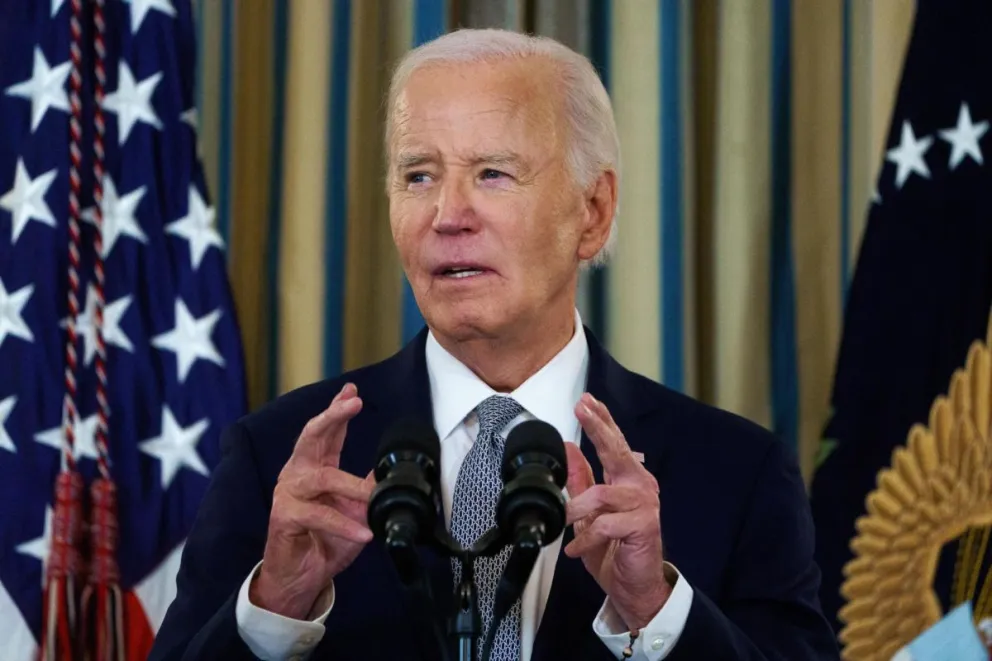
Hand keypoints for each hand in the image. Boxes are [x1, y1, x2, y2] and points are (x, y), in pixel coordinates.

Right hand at [250, 383, 374, 618]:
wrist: (302, 579)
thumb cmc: (326, 541)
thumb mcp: (355, 511)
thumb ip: (366, 487)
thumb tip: (387, 469)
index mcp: (315, 467)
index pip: (327, 432)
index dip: (338, 410)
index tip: (352, 390)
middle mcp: (299, 474)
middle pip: (312, 436)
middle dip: (333, 416)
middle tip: (352, 402)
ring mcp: (289, 493)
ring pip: (323, 478)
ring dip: (352, 486)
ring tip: (372, 494)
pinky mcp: (285, 517)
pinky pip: (319, 515)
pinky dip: (344, 525)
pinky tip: (363, 533)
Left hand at [564, 393, 671, 630]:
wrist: (634, 587)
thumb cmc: (614, 550)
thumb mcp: (589, 513)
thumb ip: (582, 480)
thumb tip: (568, 448)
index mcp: (626, 480)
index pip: (613, 443)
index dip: (601, 420)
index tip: (586, 401)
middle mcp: (639, 486)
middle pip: (617, 450)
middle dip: (598, 427)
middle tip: (582, 408)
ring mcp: (644, 504)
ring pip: (601, 494)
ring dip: (577, 510)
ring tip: (564, 522)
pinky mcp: (644, 525)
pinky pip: (605, 524)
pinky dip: (586, 538)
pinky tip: (576, 548)